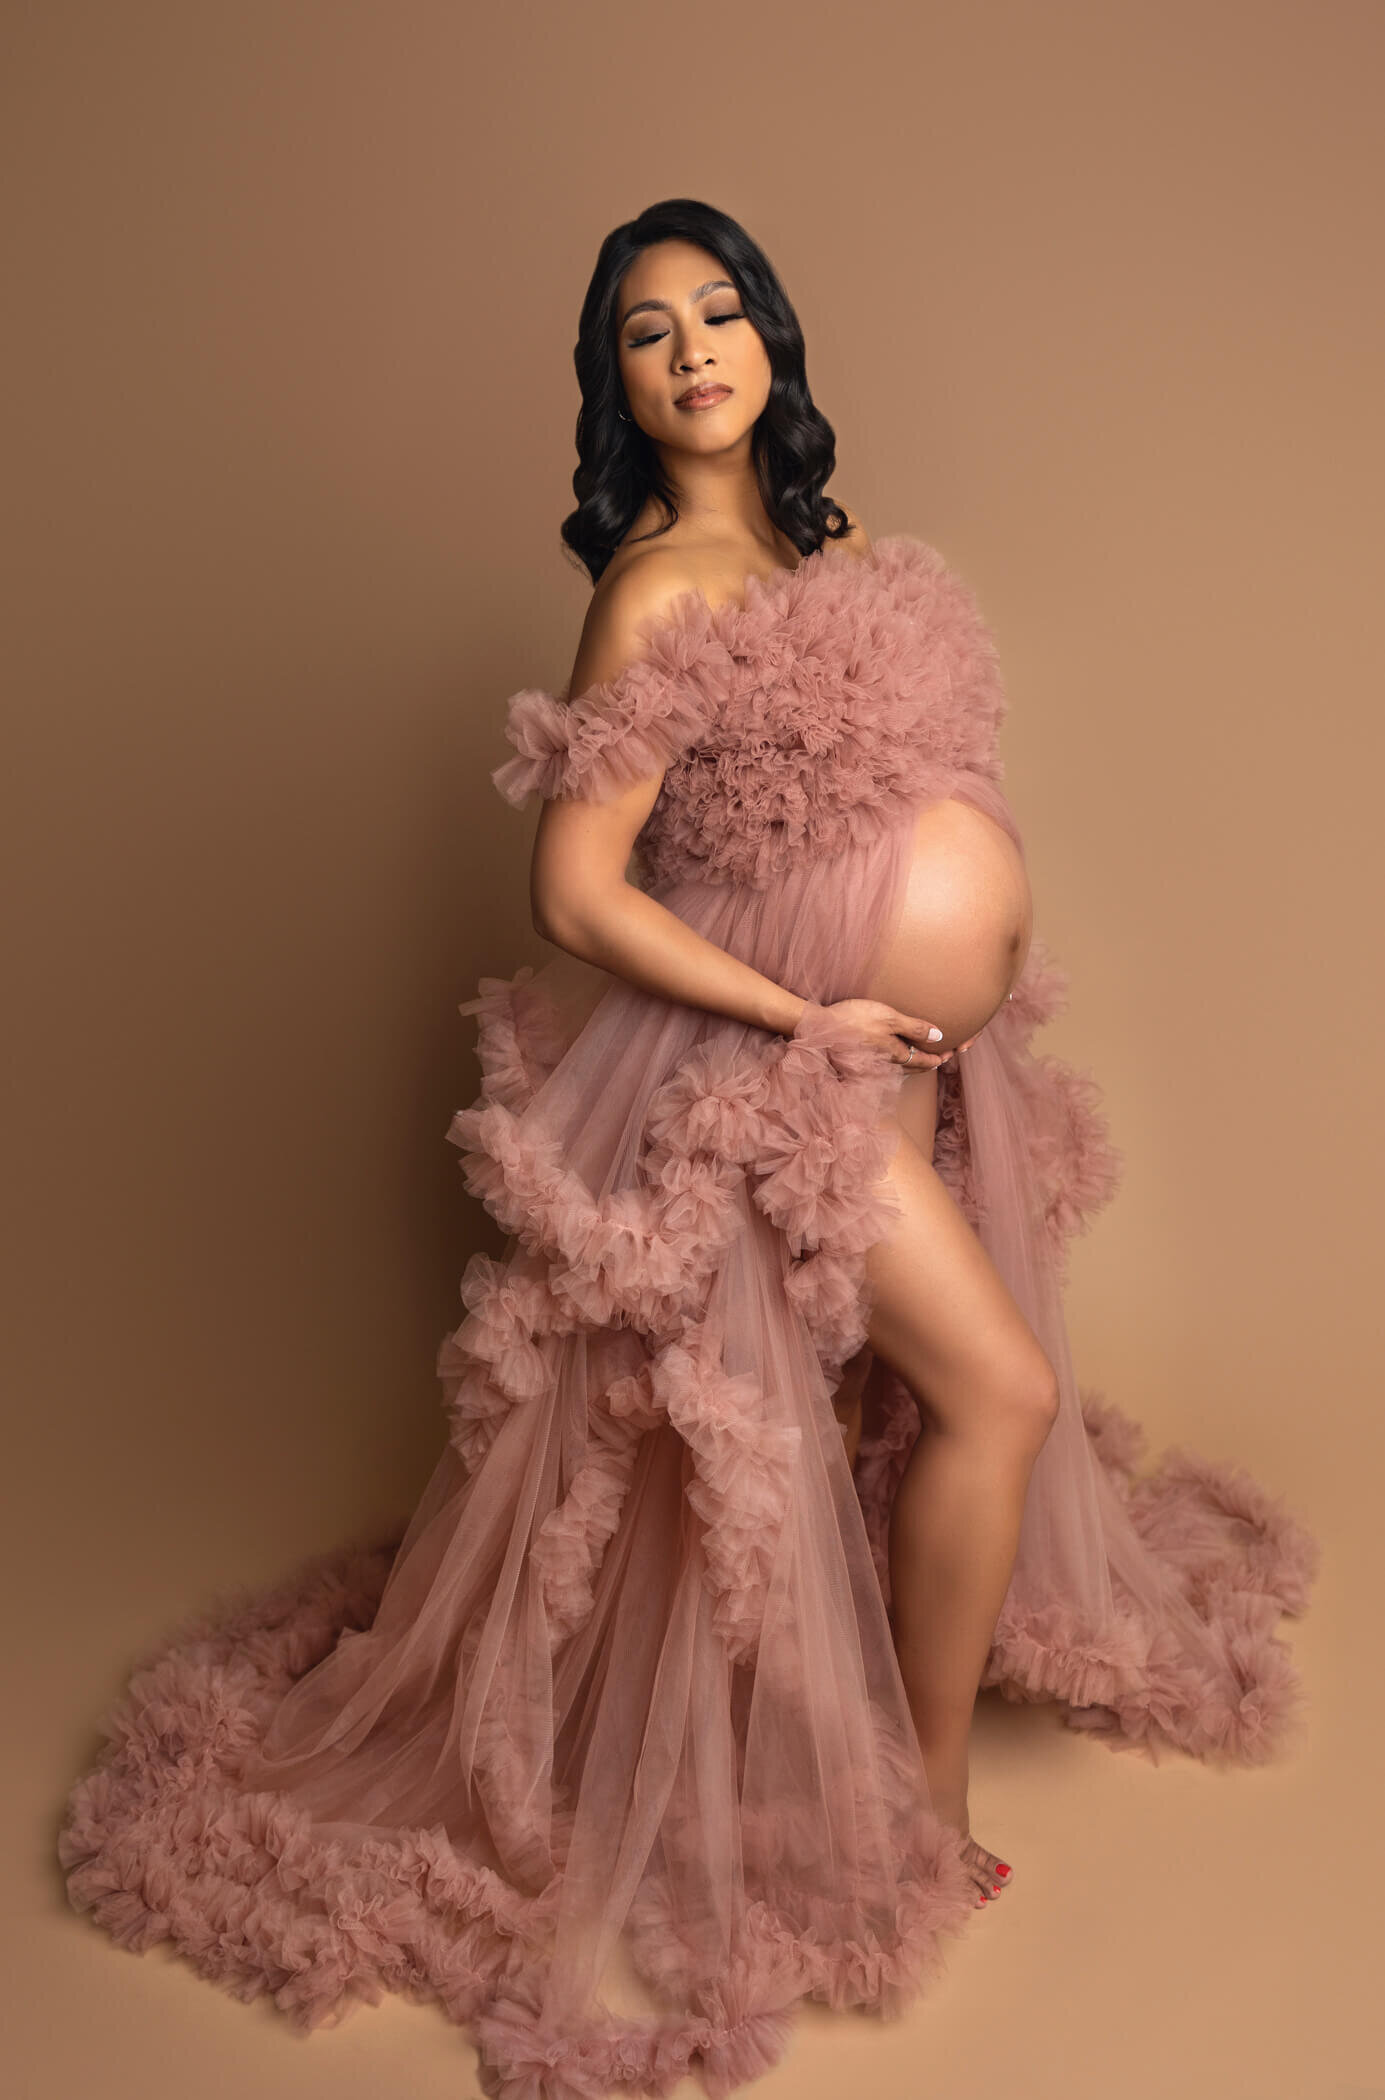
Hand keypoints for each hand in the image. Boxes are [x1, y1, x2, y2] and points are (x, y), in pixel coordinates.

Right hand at [815, 998, 955, 1069]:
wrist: (820, 1028)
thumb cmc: (854, 1019)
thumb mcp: (889, 1017)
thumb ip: (914, 1027)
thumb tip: (939, 1036)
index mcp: (896, 1055)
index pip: (924, 1061)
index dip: (939, 1058)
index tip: (951, 1054)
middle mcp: (886, 1064)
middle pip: (914, 1068)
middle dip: (929, 1063)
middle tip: (941, 1057)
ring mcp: (873, 1064)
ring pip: (901, 1067)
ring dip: (914, 1064)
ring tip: (921, 1056)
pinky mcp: (862, 1061)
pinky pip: (887, 1064)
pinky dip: (897, 1061)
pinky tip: (893, 1054)